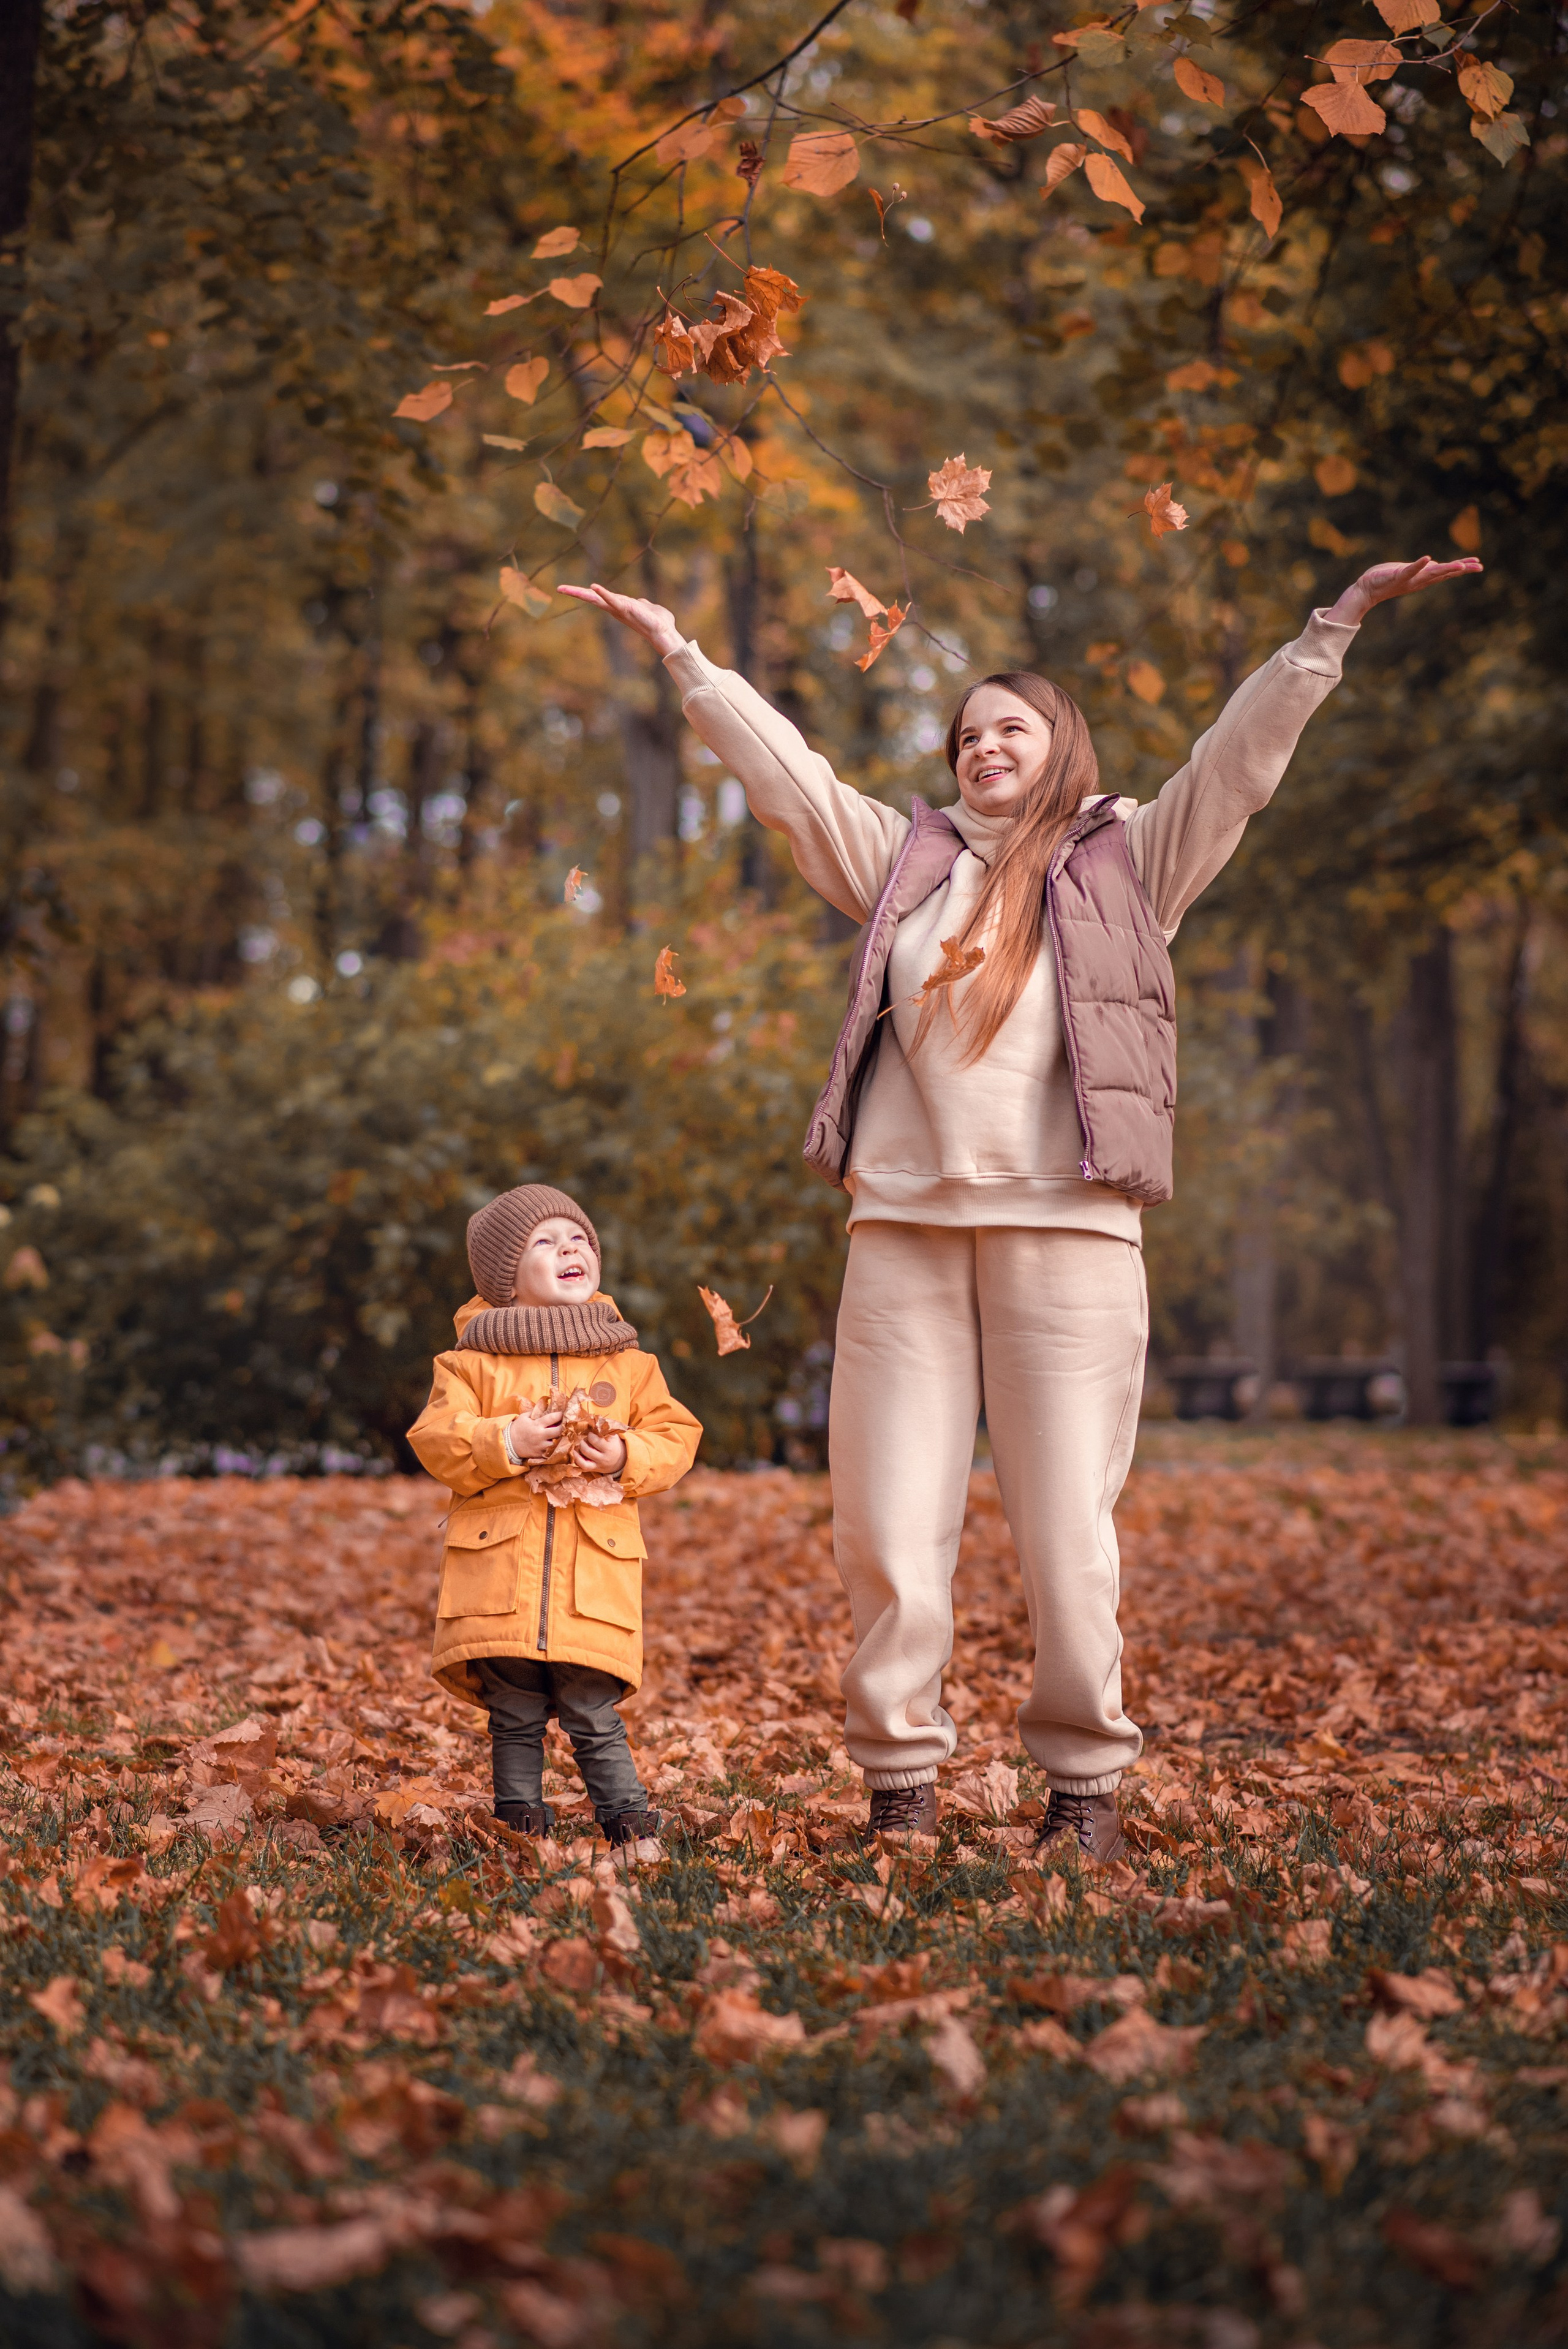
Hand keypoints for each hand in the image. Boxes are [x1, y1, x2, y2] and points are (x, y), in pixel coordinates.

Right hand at [508, 1401, 562, 1462]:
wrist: (508, 1443)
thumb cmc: (517, 1428)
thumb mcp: (525, 1416)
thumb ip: (536, 1412)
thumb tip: (547, 1406)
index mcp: (537, 1425)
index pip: (553, 1418)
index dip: (561, 1415)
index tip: (565, 1413)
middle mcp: (540, 1435)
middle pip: (559, 1431)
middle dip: (565, 1427)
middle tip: (567, 1425)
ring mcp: (540, 1446)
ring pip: (557, 1444)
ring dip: (561, 1439)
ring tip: (564, 1436)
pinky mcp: (539, 1454)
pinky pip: (551, 1452)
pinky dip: (555, 1449)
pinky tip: (557, 1445)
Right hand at [558, 581, 682, 658]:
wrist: (665, 631)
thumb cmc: (658, 621)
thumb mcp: (647, 607)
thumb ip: (642, 604)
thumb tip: (642, 603)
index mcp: (618, 606)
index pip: (598, 597)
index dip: (584, 592)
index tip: (569, 589)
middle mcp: (615, 608)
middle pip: (592, 598)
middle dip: (575, 593)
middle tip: (559, 588)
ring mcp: (619, 609)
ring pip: (597, 599)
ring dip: (581, 593)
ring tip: (566, 589)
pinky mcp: (626, 608)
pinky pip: (613, 600)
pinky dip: (604, 594)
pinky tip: (594, 586)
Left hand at [573, 1428, 628, 1476]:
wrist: (621, 1460)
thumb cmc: (614, 1445)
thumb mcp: (613, 1436)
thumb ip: (605, 1429)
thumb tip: (595, 1420)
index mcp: (609, 1448)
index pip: (596, 1441)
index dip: (590, 1435)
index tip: (590, 1433)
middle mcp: (603, 1458)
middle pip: (588, 1451)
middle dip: (583, 1442)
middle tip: (585, 1439)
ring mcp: (598, 1464)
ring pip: (584, 1460)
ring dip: (578, 1451)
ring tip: (579, 1445)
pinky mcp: (594, 1469)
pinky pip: (583, 1467)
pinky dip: (577, 1460)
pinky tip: (575, 1453)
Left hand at [1325, 555, 1482, 627]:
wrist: (1367, 590)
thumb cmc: (1386, 579)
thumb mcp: (1409, 572)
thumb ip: (1423, 570)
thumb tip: (1437, 565)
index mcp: (1423, 578)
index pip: (1446, 572)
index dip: (1462, 567)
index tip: (1478, 564)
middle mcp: (1420, 580)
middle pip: (1445, 573)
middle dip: (1462, 569)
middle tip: (1479, 566)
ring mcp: (1410, 579)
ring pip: (1432, 574)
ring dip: (1447, 569)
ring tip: (1461, 565)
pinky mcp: (1398, 576)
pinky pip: (1410, 570)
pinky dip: (1419, 564)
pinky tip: (1429, 558)